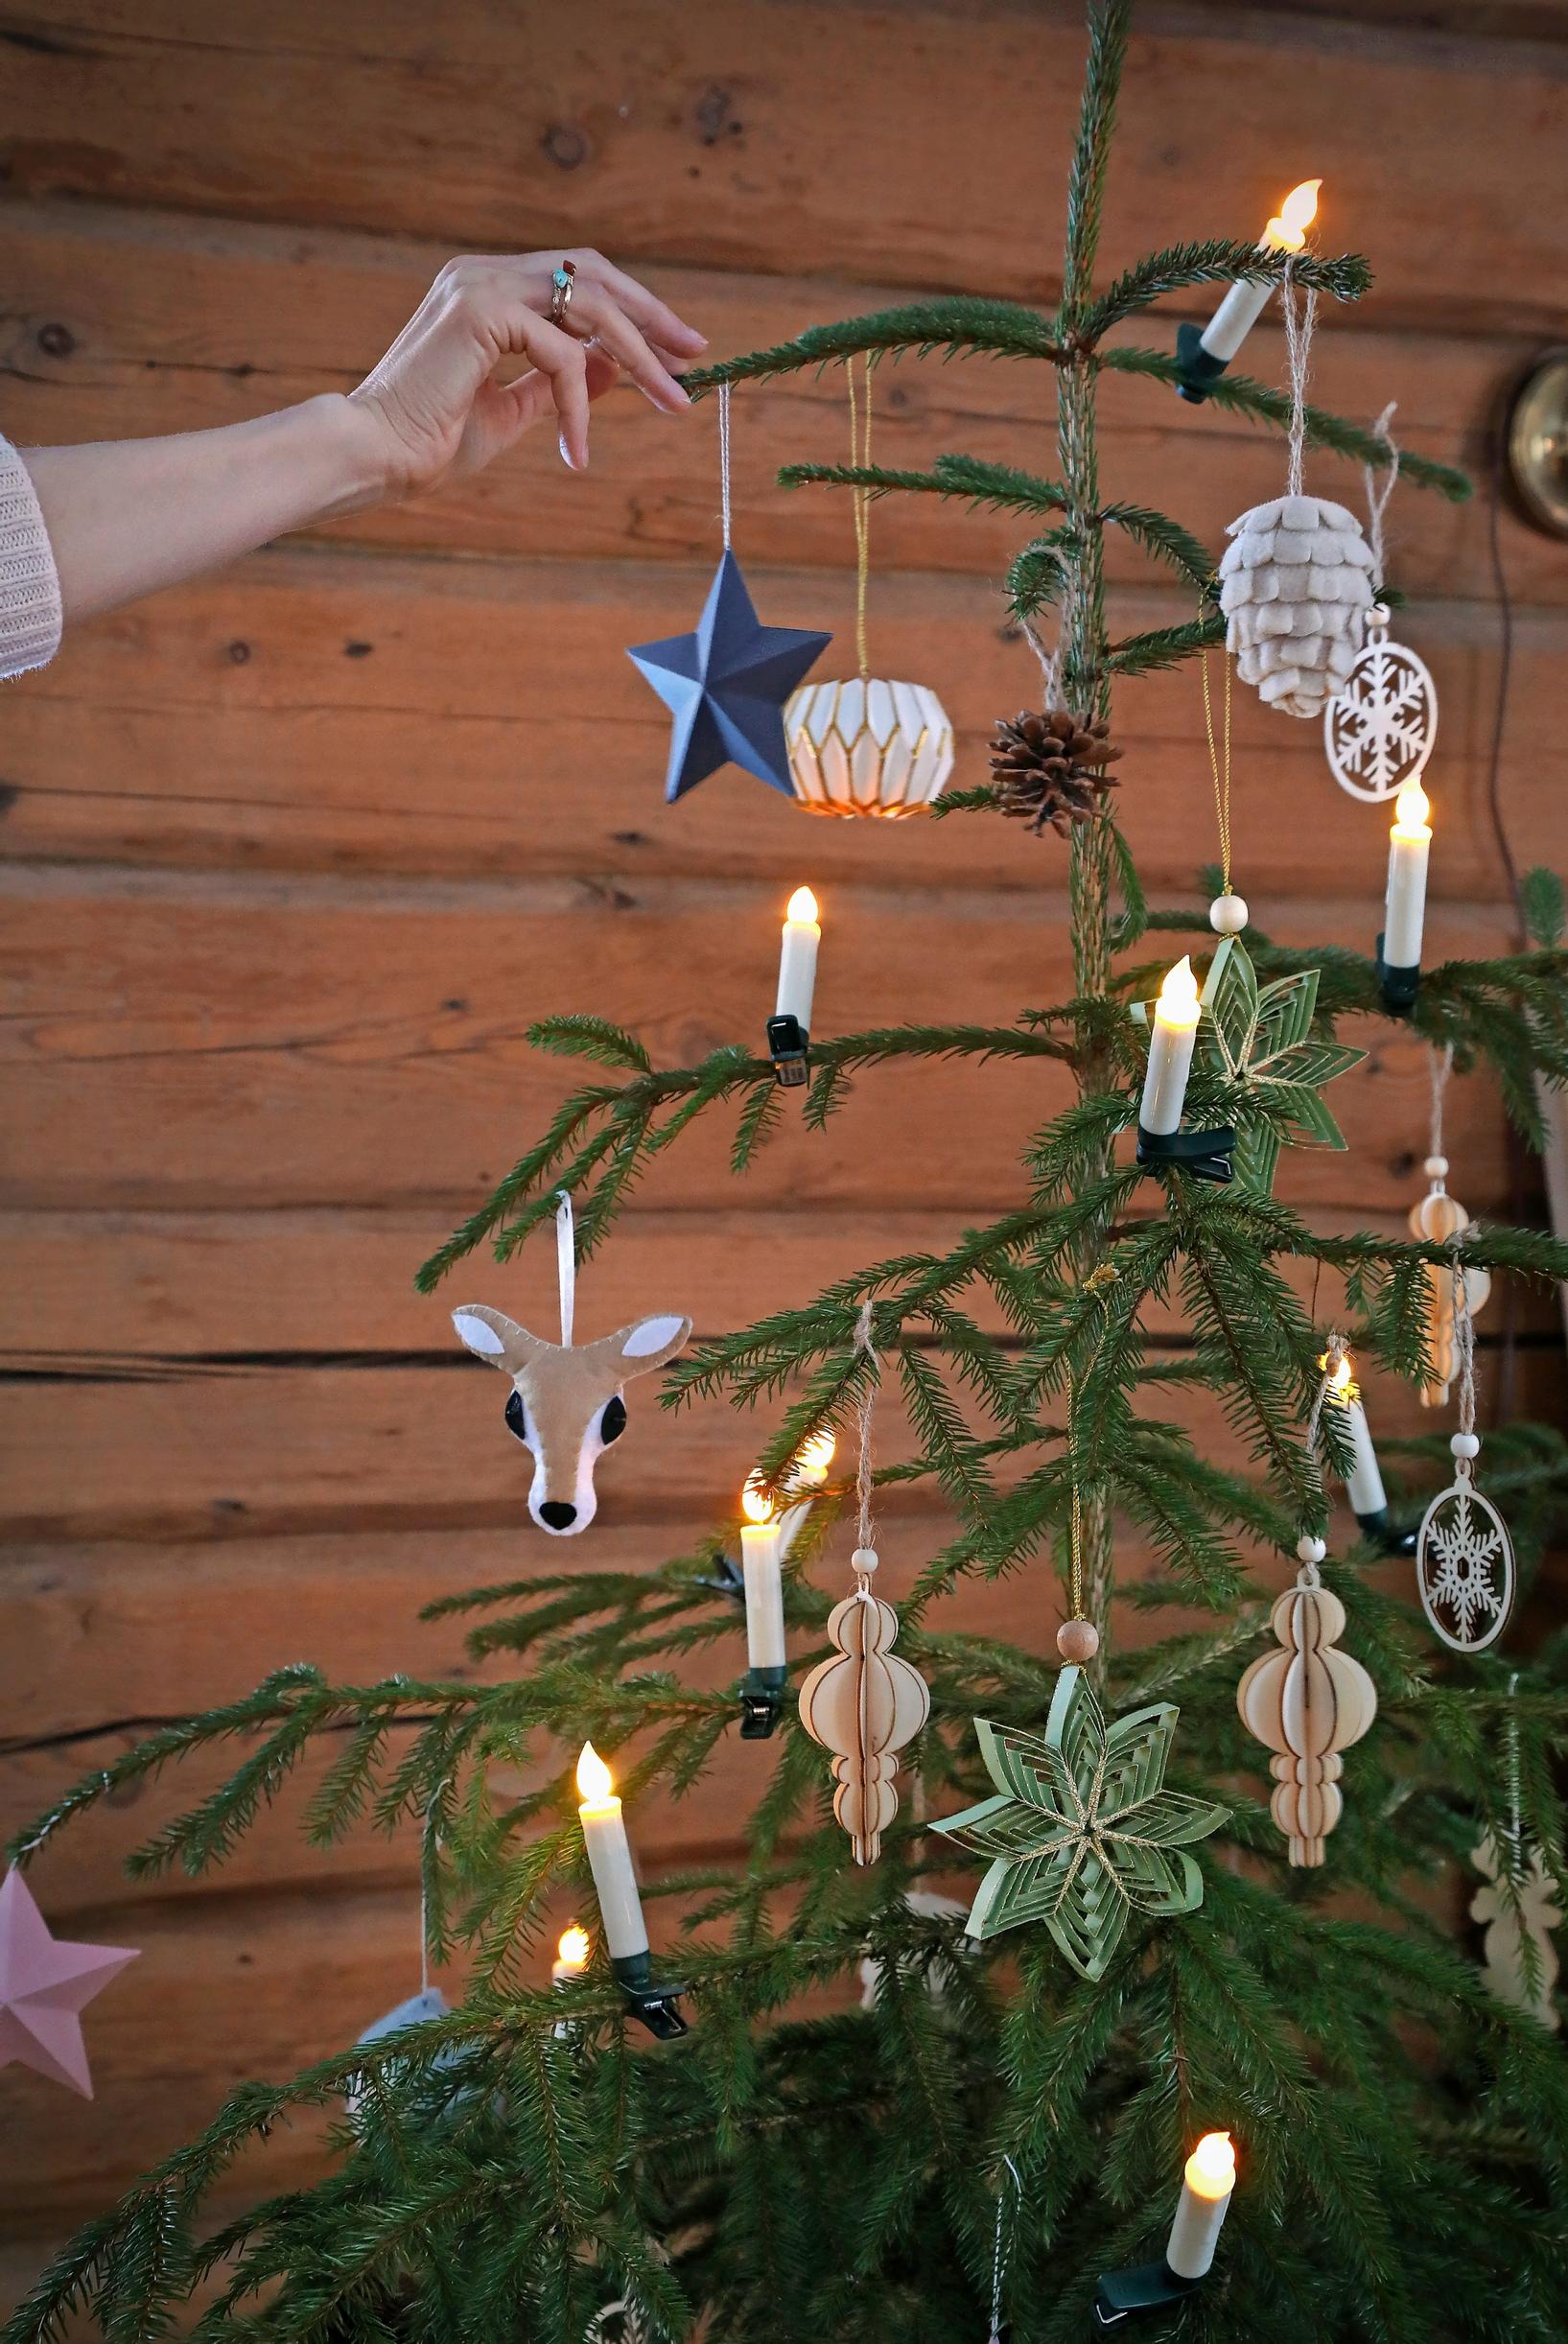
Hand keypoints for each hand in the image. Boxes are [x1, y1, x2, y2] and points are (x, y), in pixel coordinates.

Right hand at [345, 249, 706, 497]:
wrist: (374, 456)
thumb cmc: (429, 442)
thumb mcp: (509, 410)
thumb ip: (557, 384)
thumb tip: (612, 370)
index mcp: (488, 289)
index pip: (578, 279)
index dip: (633, 311)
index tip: (676, 350)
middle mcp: (484, 273)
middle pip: (594, 274)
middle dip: (652, 316)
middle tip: (695, 357)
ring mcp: (480, 284)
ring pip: (590, 306)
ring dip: (639, 356)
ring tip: (673, 402)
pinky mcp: (479, 312)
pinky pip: (560, 353)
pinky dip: (579, 403)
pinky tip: (577, 448)